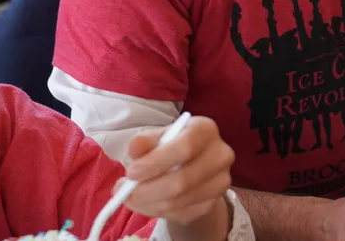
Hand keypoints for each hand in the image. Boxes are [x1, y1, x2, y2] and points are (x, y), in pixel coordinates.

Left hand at [123, 116, 235, 230]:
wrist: (192, 166)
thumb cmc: (171, 147)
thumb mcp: (157, 138)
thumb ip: (145, 142)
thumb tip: (136, 146)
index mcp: (206, 130)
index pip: (185, 147)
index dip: (156, 162)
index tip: (130, 173)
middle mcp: (221, 154)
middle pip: (183, 180)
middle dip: (147, 190)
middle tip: (123, 192)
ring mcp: (221, 181)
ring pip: (179, 201)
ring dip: (148, 203)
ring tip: (130, 197)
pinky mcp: (213, 203)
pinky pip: (181, 214)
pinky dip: (157, 211)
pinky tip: (147, 203)